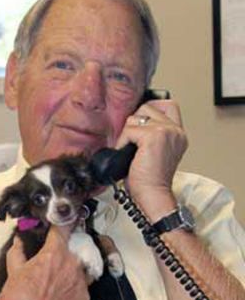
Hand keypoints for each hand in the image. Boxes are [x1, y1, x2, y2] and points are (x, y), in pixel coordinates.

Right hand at [0, 226, 89, 299]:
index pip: (64, 229)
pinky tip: (60, 291)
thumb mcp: (13, 271)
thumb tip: (20, 240)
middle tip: (58, 250)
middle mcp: (72, 267)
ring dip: (74, 265)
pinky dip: (74, 284)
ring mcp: (81, 285)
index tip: (69, 216)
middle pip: (78, 247)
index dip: (65, 221)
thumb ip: (19, 251)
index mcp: (54, 255)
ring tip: (60, 272)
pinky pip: (83, 286)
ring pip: (83, 267)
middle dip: (69, 246)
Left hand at [116, 99, 186, 219]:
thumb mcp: (154, 152)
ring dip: (127, 135)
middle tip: (132, 143)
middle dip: (134, 124)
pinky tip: (127, 155)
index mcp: (178, 134)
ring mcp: (166, 131)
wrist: (152, 194)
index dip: (149, 110)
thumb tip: (132, 123)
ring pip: (135, 118)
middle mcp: (176, 130)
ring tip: (130, 151)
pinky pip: (128, 130)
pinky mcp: (154, 136)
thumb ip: (150, 135)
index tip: (139, 126)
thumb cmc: (149, 179)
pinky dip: (122, 143)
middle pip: (146, 108)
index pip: (167, 105)